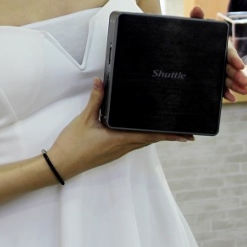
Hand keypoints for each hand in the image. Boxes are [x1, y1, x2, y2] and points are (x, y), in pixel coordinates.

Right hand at [47, 79, 191, 180]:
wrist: (61, 164)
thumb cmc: (72, 145)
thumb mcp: (84, 118)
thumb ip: (96, 99)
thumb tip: (100, 82)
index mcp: (119, 139)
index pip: (150, 136)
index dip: (169, 135)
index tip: (185, 135)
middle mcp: (122, 147)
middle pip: (150, 140)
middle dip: (167, 136)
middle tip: (184, 131)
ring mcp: (117, 151)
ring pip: (142, 142)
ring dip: (156, 137)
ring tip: (168, 130)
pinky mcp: (112, 152)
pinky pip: (133, 144)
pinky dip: (142, 137)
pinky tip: (142, 132)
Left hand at [189, 6, 246, 100]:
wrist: (182, 48)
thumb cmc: (193, 36)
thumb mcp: (195, 28)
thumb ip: (196, 19)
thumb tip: (196, 8)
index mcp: (220, 46)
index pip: (229, 53)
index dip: (234, 59)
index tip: (240, 66)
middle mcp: (221, 59)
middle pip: (231, 68)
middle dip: (239, 76)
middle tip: (246, 83)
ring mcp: (218, 70)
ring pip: (229, 79)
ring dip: (237, 86)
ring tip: (245, 92)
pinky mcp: (214, 80)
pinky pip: (221, 88)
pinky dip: (227, 93)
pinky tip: (232, 99)